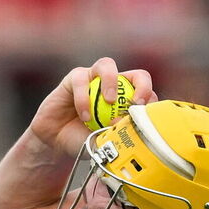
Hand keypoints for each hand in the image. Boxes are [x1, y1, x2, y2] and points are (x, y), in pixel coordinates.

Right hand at [29, 58, 156, 158]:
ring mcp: (93, 79)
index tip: (144, 114)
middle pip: (136, 74)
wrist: (57, 143)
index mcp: (126, 100)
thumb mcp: (106, 142)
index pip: (147, 93)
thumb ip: (120, 134)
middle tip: (135, 103)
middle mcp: (113, 86)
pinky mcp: (73, 79)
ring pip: (107, 65)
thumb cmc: (84, 141)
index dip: (150, 100)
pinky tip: (84, 115)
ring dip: (111, 81)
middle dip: (142, 85)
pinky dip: (84, 97)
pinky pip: (81, 80)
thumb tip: (135, 129)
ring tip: (109, 101)